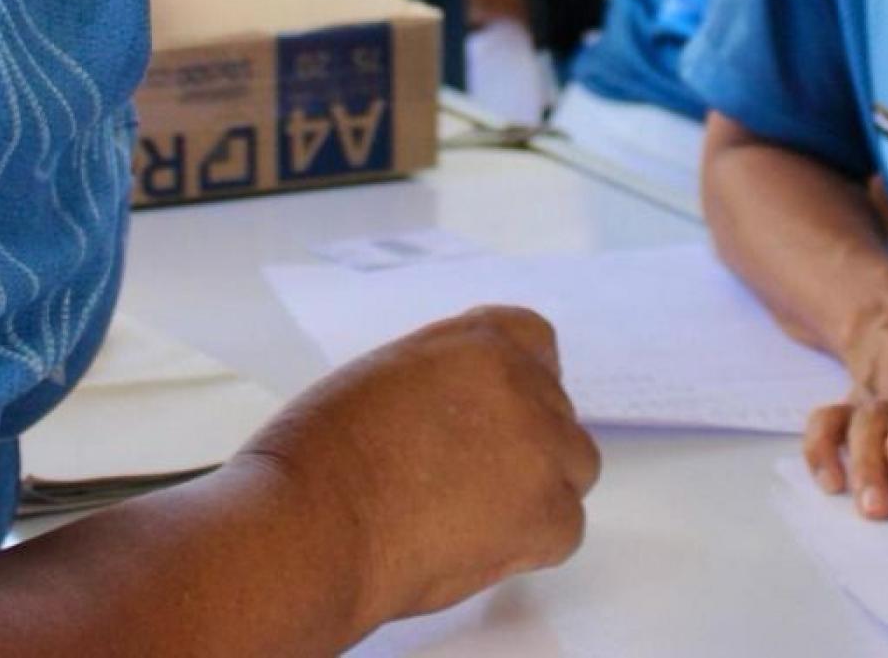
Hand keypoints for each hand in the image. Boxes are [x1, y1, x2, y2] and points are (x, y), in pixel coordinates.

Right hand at [234, 307, 599, 632]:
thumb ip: (446, 382)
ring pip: (572, 468)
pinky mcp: (550, 513)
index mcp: (479, 341)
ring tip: (470, 517)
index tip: (498, 414)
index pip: (535, 343)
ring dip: (536, 490)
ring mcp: (543, 447)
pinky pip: (565, 528)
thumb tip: (467, 412)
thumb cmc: (322, 455)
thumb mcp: (388, 377)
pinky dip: (530, 543)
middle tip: (470, 481)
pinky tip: (475, 545)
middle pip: (555, 413)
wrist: (315, 522)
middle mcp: (523, 383)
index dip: (519, 383)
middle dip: (523, 443)